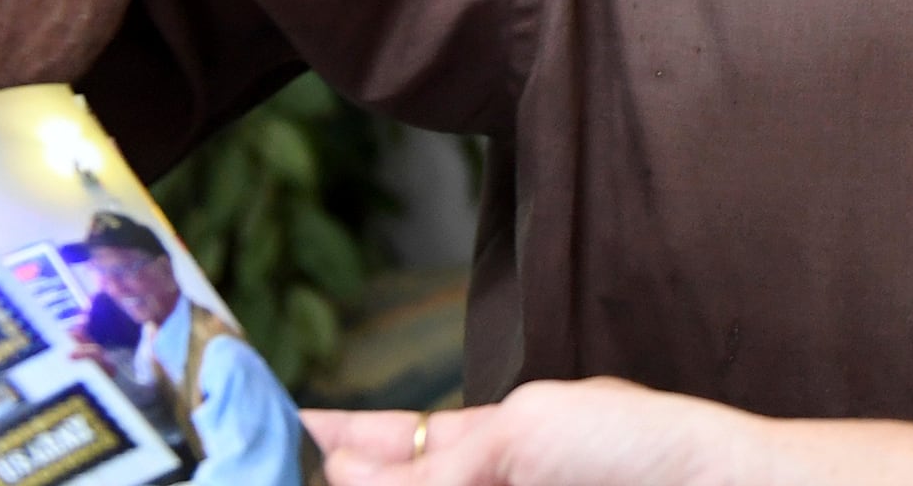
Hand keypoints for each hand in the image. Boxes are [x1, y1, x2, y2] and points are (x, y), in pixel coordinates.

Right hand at [305, 380, 776, 485]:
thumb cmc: (641, 449)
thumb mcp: (526, 435)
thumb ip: (441, 467)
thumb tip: (346, 478)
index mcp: (500, 437)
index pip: (398, 440)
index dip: (340, 438)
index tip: (280, 432)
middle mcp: (496, 480)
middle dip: (342, 478)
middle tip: (271, 472)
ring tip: (309, 482)